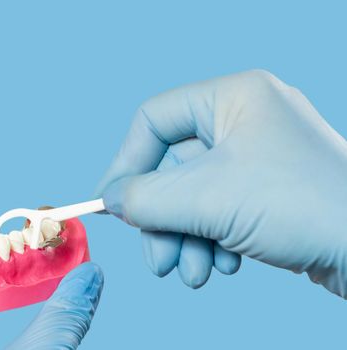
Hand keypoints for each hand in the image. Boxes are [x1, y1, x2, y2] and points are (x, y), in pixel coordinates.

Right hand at [96, 70, 346, 296]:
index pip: (154, 120)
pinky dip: (212, 241)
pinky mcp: (269, 192)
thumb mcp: (207, 198)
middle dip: (161, 220)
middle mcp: (246, 121)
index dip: (125, 162)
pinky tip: (225, 265)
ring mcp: (259, 158)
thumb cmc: (303, 204)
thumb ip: (145, 197)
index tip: (110, 204)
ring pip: (194, 196)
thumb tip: (109, 200)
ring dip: (185, 239)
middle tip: (156, 260)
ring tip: (194, 274)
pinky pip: (220, 211)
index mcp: (233, 98)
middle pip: (173, 168)